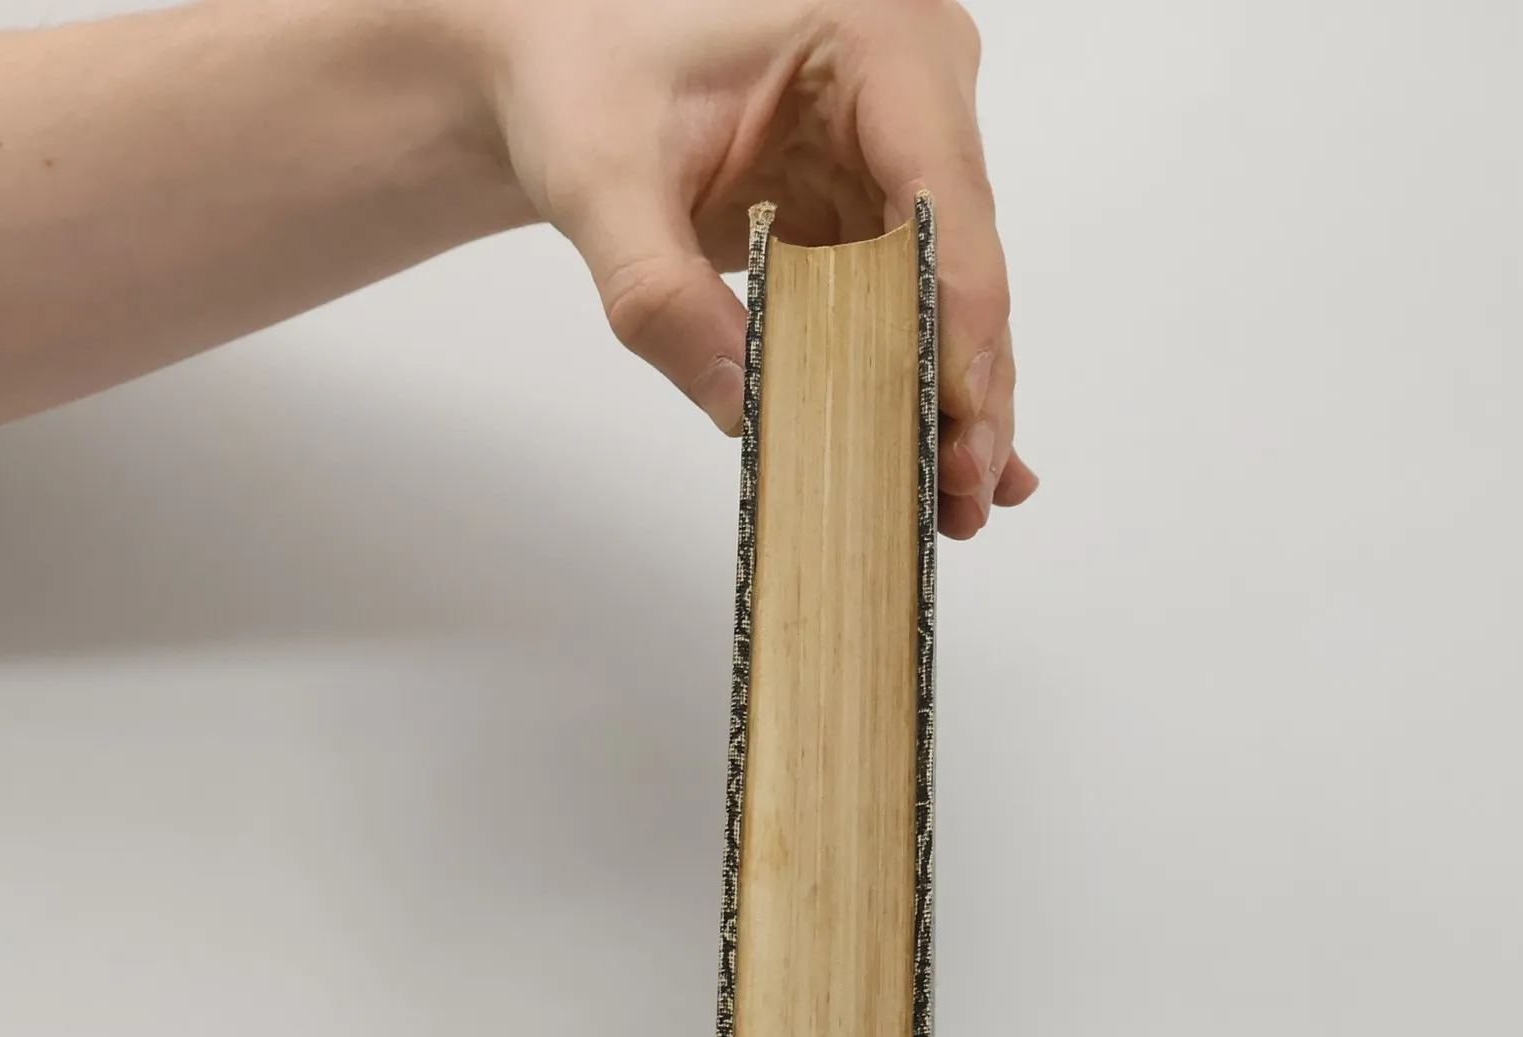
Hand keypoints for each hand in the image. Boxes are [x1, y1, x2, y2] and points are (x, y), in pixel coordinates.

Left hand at [466, 0, 1036, 537]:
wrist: (559, 62)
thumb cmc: (582, 75)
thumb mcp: (601, 178)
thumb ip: (659, 293)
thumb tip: (740, 404)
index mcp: (874, 42)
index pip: (940, 199)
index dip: (955, 321)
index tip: (955, 421)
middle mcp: (913, 90)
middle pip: (961, 261)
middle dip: (963, 387)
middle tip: (958, 492)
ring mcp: (900, 152)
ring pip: (945, 297)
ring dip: (947, 404)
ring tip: (953, 504)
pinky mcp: (870, 209)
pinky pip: (906, 307)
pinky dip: (910, 383)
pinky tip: (939, 459)